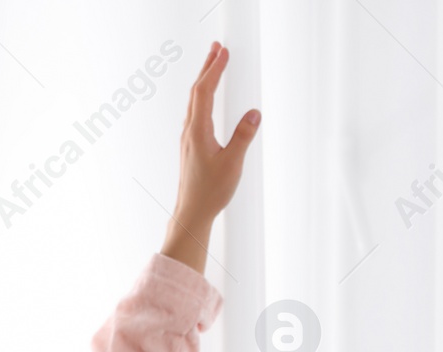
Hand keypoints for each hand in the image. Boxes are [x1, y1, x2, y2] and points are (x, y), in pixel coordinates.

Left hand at [172, 41, 259, 227]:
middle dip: (207, 68)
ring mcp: (188, 138)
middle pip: (196, 91)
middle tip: (216, 48)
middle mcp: (190, 131)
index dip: (214, 70)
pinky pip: (195, 112)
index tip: (223, 53)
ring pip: (194, 101)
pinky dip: (202, 97)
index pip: (204, 92)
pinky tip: (207, 99)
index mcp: (198, 131)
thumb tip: (253, 114)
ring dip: (204, 81)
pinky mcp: (191, 145)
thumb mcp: (232, 164)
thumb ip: (243, 137)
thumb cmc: (210, 192)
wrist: (192, 212)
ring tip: (213, 65)